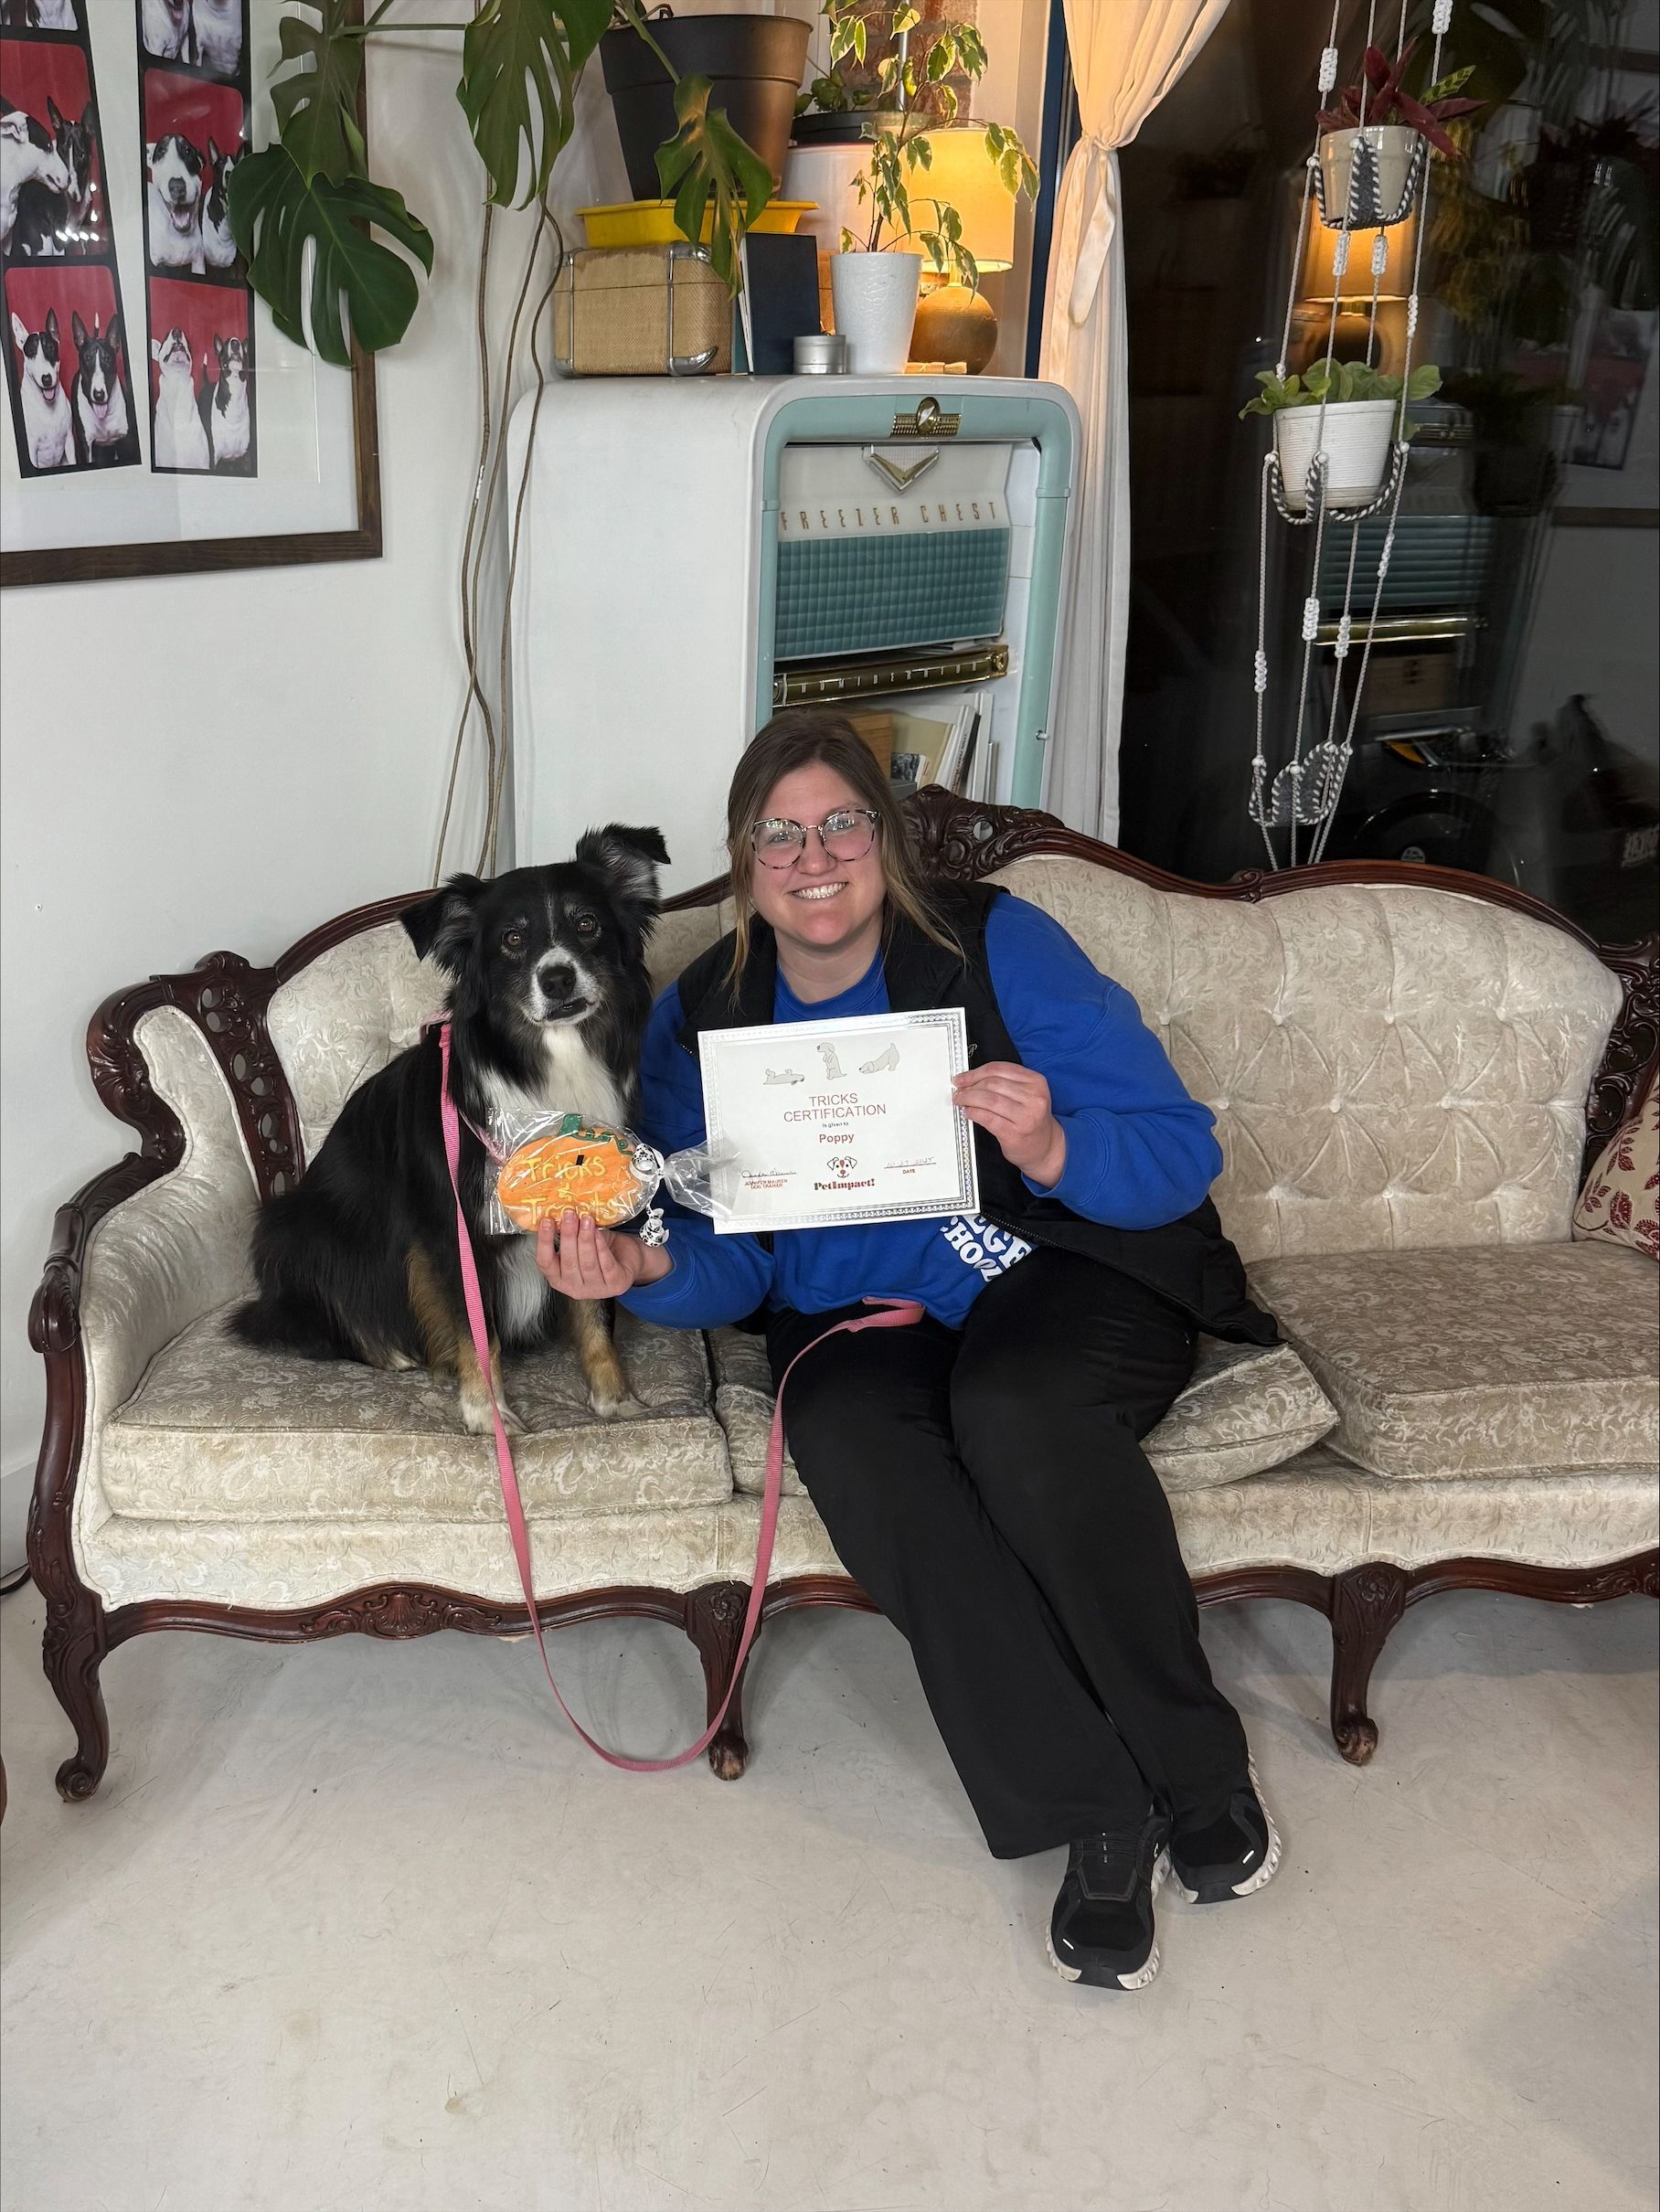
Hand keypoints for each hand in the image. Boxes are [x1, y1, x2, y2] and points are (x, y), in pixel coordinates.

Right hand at [534, 1213, 672, 1299]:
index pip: (545, 1263)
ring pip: (587, 1264)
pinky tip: (598, 1232)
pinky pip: (606, 1264)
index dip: (544, 1242)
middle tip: (569, 1215)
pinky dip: (601, 1247)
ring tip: (586, 1220)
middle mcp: (574, 1289)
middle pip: (568, 1262)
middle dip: (568, 1236)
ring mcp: (595, 1290)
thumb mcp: (580, 1243)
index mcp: (559, 1279)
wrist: (628, 1258)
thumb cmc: (601, 1250)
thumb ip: (570, 1233)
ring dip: (586, 1239)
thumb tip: (560, 1214)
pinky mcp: (615, 1285)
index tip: (546, 1221)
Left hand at [952, 1062, 1066, 1187]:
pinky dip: (973, 1113)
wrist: (1044, 1147)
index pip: (999, 1069)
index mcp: (1036, 1082)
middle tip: (959, 1091)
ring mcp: (1026, 1116)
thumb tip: (970, 1079)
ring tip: (960, 1101)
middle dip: (970, 1086)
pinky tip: (968, 1113)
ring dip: (968, 1098)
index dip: (975, 1072)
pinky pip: (987, 1118)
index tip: (962, 1077)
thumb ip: (1005, 1083)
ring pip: (988, 1099)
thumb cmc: (1031, 1119)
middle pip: (992, 1083)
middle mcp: (1034, 1098)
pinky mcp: (1015, 1133)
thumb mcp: (1027, 1095)